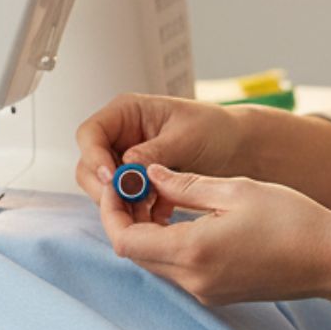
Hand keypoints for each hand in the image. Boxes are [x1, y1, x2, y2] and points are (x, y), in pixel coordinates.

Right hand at [75, 94, 241, 221]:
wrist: (240, 149)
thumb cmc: (216, 130)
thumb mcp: (186, 137)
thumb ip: (155, 151)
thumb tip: (127, 167)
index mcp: (127, 113)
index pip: (91, 134)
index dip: (94, 157)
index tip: (111, 178)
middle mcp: (122, 136)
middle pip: (90, 165)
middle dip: (104, 187)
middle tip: (126, 204)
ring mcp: (128, 161)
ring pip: (105, 188)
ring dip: (122, 203)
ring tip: (150, 210)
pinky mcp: (140, 184)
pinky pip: (126, 201)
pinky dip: (138, 211)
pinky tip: (161, 216)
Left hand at [99, 163, 330, 307]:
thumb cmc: (292, 221)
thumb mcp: (236, 189)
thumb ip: (185, 184)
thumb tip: (149, 175)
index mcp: (193, 251)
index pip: (125, 240)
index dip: (112, 211)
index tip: (118, 185)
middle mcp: (193, 280)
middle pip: (135, 254)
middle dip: (127, 220)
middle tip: (137, 187)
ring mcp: (205, 291)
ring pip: (155, 262)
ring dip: (149, 232)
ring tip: (163, 198)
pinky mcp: (217, 293)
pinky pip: (178, 270)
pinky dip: (170, 244)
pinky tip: (186, 219)